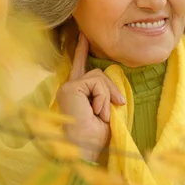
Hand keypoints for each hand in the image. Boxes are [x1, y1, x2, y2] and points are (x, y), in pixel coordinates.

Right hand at [56, 32, 125, 162]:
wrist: (86, 149)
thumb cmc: (96, 137)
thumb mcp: (106, 110)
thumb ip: (106, 94)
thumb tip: (114, 88)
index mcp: (76, 94)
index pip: (80, 68)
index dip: (82, 52)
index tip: (84, 36)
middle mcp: (69, 89)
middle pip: (98, 73)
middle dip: (111, 89)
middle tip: (117, 106)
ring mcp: (68, 87)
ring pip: (99, 76)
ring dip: (107, 96)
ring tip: (102, 114)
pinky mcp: (70, 88)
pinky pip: (97, 82)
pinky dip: (103, 97)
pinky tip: (96, 112)